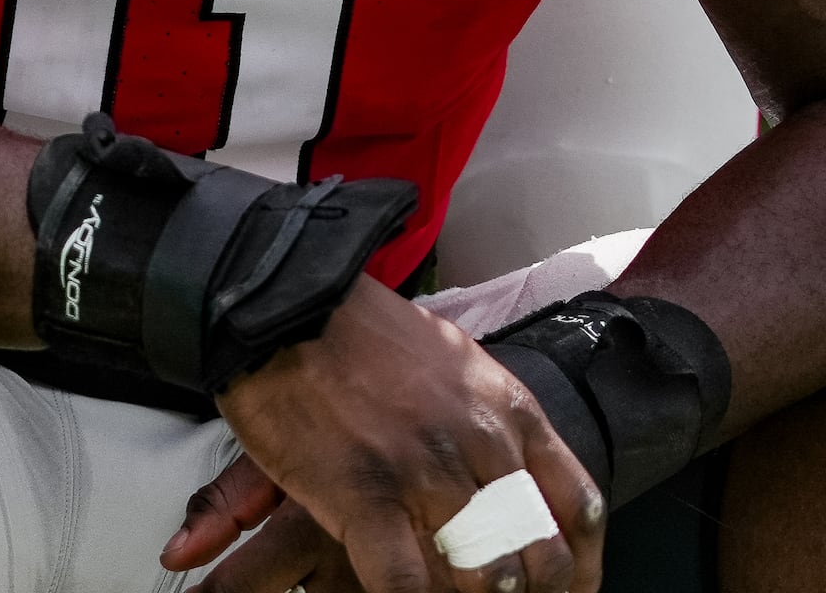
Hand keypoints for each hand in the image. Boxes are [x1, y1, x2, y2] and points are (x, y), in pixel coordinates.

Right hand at [168, 278, 606, 592]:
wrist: (282, 299)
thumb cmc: (357, 327)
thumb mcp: (452, 357)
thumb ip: (486, 413)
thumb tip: (505, 464)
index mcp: (509, 410)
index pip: (578, 507)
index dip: (581, 562)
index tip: (569, 586)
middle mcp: (481, 445)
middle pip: (537, 553)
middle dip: (527, 589)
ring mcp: (425, 474)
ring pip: (482, 576)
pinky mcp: (364, 495)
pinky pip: (405, 582)